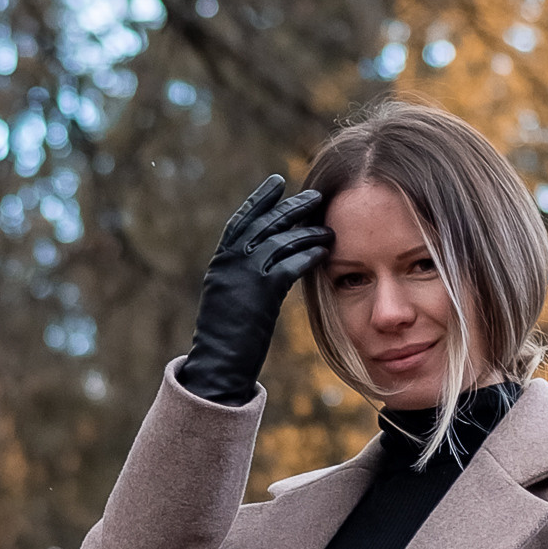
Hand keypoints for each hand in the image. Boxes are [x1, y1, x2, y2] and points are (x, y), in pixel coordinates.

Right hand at [179, 175, 332, 404]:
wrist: (218, 365)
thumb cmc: (226, 341)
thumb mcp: (228, 302)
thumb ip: (241, 279)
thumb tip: (263, 266)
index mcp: (220, 264)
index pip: (240, 222)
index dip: (259, 200)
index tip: (276, 183)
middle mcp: (229, 264)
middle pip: (264, 224)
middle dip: (291, 207)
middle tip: (315, 196)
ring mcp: (244, 276)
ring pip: (280, 241)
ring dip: (308, 232)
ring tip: (329, 228)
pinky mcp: (261, 293)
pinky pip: (289, 264)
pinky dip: (308, 255)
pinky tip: (323, 251)